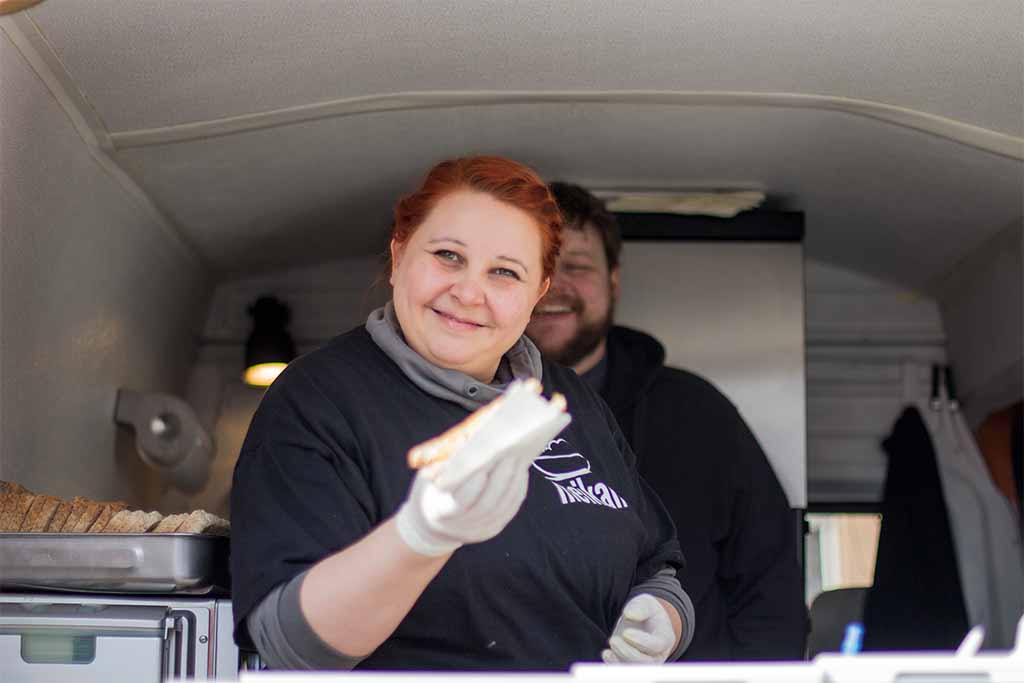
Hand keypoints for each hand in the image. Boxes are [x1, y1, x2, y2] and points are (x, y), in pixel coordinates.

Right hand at [394, 452, 532, 555]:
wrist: (434, 525)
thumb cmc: (431, 490)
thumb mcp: (428, 477)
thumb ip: (446, 464)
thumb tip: (467, 441)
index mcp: (440, 512)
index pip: (462, 499)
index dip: (476, 480)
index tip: (487, 457)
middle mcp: (460, 527)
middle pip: (486, 505)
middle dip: (500, 478)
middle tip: (510, 454)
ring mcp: (478, 531)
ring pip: (502, 509)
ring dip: (513, 483)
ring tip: (518, 460)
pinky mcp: (493, 529)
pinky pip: (509, 511)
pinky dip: (517, 491)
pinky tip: (520, 473)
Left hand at [601, 594, 675, 663]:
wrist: (644, 623)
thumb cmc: (647, 613)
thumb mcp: (646, 603)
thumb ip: (640, 607)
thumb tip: (630, 614)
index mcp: (665, 638)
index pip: (656, 645)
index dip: (641, 642)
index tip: (626, 633)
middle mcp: (657, 655)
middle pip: (645, 662)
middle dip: (628, 653)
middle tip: (614, 640)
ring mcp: (645, 663)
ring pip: (635, 669)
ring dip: (620, 661)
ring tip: (609, 648)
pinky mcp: (632, 665)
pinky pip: (625, 671)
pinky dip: (614, 665)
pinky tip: (607, 654)